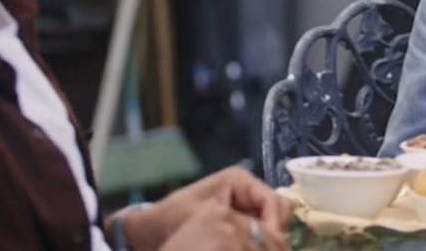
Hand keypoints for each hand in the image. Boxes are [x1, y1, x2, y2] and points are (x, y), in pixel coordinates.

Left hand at [121, 166, 292, 249]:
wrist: (147, 233)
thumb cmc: (171, 219)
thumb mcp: (203, 221)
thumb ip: (236, 226)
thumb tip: (267, 237)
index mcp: (240, 180)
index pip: (274, 200)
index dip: (275, 225)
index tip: (269, 247)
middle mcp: (247, 190)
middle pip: (279, 211)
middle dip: (275, 233)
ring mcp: (244, 206)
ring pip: (273, 224)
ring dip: (268, 240)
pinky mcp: (240, 221)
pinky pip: (261, 233)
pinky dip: (259, 245)